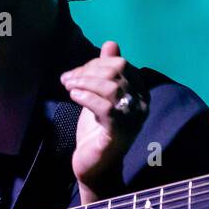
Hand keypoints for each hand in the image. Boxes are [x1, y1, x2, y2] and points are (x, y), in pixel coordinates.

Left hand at [59, 40, 147, 200]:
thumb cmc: (97, 130)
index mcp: (140, 92)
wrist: (94, 165)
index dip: (95, 64)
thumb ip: (105, 72)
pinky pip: (105, 107)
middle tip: (67, 79)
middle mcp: (141, 104)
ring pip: (111, 87)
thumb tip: (111, 43)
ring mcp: (133, 118)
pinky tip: (73, 95)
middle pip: (117, 71)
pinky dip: (86, 97)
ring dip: (84, 82)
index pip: (121, 64)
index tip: (75, 73)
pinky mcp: (119, 132)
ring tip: (68, 86)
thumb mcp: (99, 96)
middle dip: (88, 71)